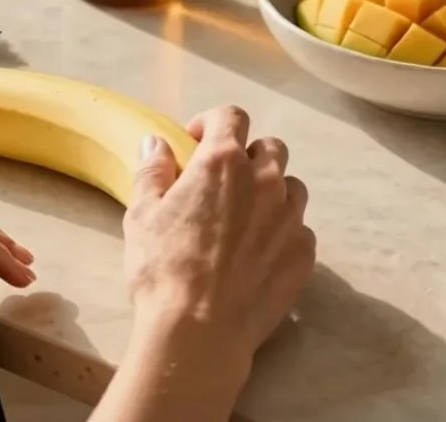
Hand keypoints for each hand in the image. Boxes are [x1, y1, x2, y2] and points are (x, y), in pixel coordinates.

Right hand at [122, 106, 314, 370]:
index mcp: (222, 163)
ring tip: (244, 217)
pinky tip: (257, 252)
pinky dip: (281, 230)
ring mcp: (290, 219)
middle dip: (247, 154)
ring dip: (270, 191)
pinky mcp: (304, 254)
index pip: (231, 116)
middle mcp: (264, 182)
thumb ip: (152, 171)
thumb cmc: (162, 267)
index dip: (212, 123)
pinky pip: (300, 228)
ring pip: (290, 185)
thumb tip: (157, 144)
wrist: (198, 330)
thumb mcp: (141, 213)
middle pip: (270, 147)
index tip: (195, 143)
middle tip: (221, 181)